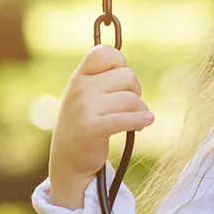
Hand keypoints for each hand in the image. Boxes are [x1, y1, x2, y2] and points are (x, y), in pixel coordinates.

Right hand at [47, 45, 153, 208]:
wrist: (67, 161)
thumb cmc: (84, 125)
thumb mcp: (85, 95)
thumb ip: (101, 79)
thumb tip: (126, 67)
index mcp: (79, 77)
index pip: (105, 52)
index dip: (121, 63)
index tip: (121, 82)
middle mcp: (80, 88)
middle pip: (128, 76)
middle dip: (136, 91)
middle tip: (130, 105)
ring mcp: (84, 108)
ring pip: (132, 99)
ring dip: (141, 111)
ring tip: (137, 121)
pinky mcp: (93, 128)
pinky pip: (127, 118)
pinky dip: (141, 120)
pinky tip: (146, 122)